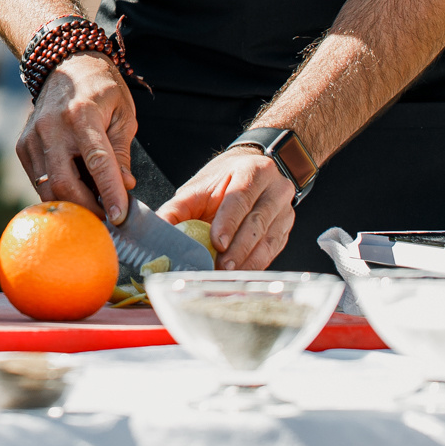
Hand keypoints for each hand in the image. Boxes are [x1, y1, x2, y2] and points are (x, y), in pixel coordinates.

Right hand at [15, 54, 138, 224]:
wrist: (64, 65)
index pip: (97, 162)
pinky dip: (57, 192)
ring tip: (93, 206)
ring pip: (47, 187)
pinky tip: (76, 191)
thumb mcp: (123, 114)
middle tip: (107, 219)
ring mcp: (32, 137)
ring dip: (72, 204)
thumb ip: (121, 151)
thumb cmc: (101, 89)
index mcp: (82, 115)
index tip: (120, 217)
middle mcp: (52, 127)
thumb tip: (124, 186)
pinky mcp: (22, 146)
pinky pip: (39, 180)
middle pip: (64, 183)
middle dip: (87, 208)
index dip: (110, 192)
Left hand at [160, 147, 294, 268]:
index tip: (217, 243)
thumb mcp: (199, 187)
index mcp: (253, 170)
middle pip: (257, 222)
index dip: (229, 222)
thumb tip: (157, 227)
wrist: (253, 172)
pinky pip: (273, 250)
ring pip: (269, 240)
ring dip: (247, 261)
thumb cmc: (223, 181)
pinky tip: (240, 274)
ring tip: (227, 275)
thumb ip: (178, 207)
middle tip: (219, 267)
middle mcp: (275, 188)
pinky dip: (256, 264)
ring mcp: (285, 210)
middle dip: (238, 248)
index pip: (241, 198)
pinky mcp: (286, 229)